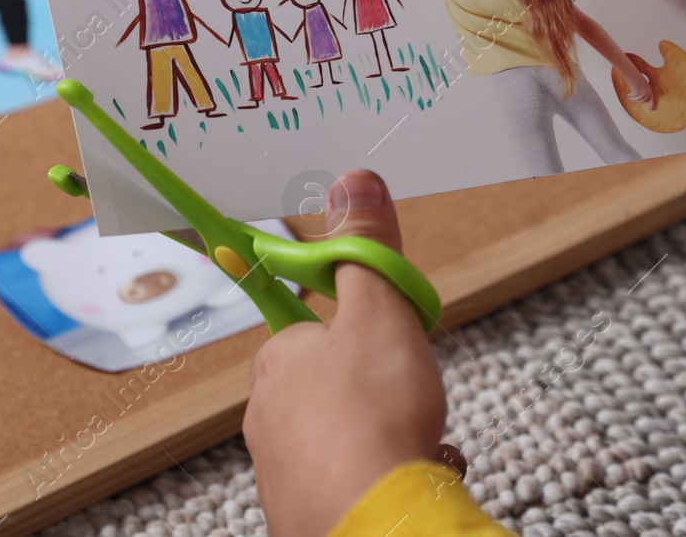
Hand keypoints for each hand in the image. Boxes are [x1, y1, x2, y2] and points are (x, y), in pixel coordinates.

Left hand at [243, 171, 453, 536]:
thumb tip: (353, 182)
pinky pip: (353, 481)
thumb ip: (368, 249)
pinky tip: (414, 473)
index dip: (363, 327)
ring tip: (418, 437)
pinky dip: (386, 474)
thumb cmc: (372, 420)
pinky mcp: (307, 514)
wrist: (376, 525)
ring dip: (387, 431)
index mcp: (278, 361)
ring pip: (347, 434)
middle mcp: (268, 417)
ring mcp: (284, 472)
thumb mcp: (380, 311)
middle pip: (334, 381)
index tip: (391, 340)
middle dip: (381, 384)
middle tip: (411, 390)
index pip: (313, 326)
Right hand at [623, 66, 655, 107]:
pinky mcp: (638, 93)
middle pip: (643, 100)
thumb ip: (641, 89)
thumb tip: (638, 95)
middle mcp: (648, 91)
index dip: (651, 104)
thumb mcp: (640, 83)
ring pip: (638, 99)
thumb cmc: (635, 76)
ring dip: (633, 99)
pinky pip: (633, 97)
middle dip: (638, 101)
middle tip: (632, 101)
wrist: (632, 73)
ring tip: (628, 98)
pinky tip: (627, 96)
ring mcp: (643, 92)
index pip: (651, 98)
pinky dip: (630, 97)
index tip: (651, 109)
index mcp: (650, 88)